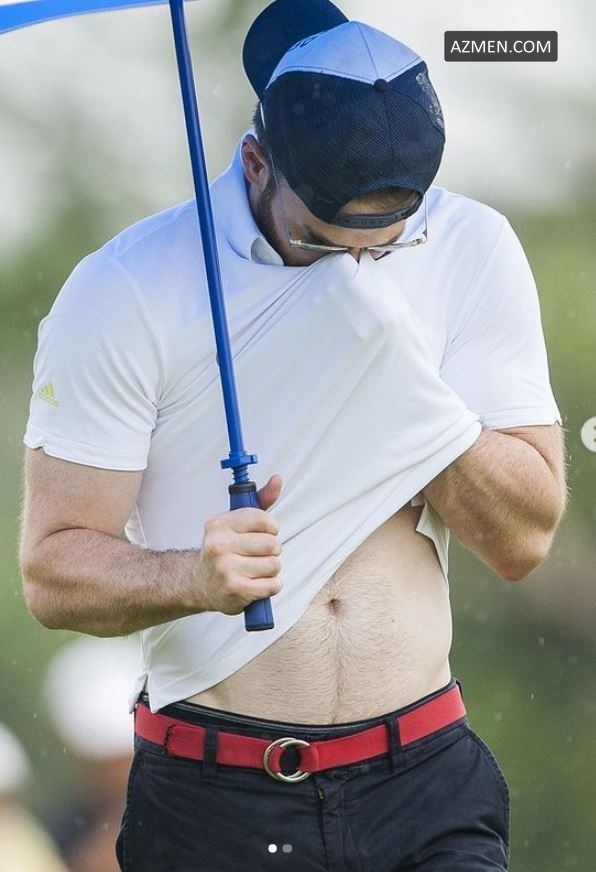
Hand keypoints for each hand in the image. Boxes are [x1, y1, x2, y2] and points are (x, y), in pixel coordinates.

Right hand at [195, 475, 283, 614]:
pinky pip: (273, 585)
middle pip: (271, 544)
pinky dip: (272, 585)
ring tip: (256, 570)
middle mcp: (218, 546)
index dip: (271, 527)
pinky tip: (258, 584)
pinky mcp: (235, 591)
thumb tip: (278, 478)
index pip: (263, 519)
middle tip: (258, 555)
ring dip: (272, 569)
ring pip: (274, 565)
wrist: (201, 584)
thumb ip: (260, 500)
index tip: (265, 532)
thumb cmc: (226, 549)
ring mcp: (225, 570)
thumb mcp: (237, 522)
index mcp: (218, 524)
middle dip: (272, 550)